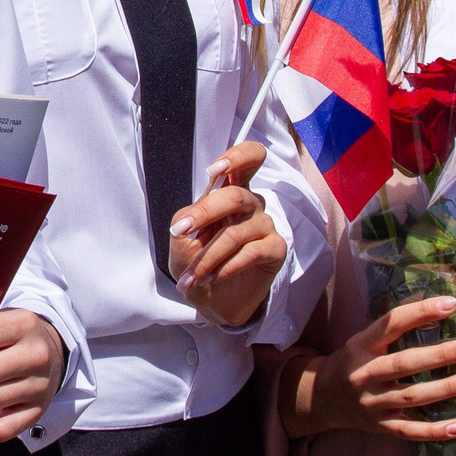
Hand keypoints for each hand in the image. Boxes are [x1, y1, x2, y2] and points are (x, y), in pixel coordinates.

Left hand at [170, 142, 283, 327]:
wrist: (210, 298)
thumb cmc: (196, 260)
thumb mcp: (181, 236)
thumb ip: (186, 218)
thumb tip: (192, 216)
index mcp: (231, 191)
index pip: (249, 158)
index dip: (237, 157)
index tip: (214, 171)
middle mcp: (251, 204)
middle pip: (235, 196)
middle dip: (203, 213)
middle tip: (179, 231)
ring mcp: (266, 225)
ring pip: (236, 232)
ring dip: (207, 257)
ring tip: (191, 277)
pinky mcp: (275, 249)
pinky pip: (251, 253)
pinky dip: (225, 267)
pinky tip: (210, 278)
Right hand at [280, 296, 455, 441]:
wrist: (323, 398)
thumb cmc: (354, 363)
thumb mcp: (363, 341)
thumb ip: (392, 332)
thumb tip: (440, 312)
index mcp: (361, 346)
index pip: (391, 324)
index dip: (420, 313)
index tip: (450, 304)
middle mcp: (365, 373)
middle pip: (404, 363)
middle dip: (439, 355)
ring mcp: (372, 402)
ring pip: (412, 396)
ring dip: (446, 388)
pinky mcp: (380, 426)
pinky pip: (410, 430)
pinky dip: (435, 431)